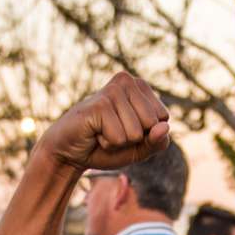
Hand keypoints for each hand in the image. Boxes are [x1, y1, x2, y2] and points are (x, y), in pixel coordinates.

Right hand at [35, 73, 171, 175]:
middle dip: (133, 138)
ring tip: (102, 132)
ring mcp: (112, 91)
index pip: (163, 119)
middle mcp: (127, 82)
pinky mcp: (100, 105)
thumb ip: (157, 141)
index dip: (146, 135)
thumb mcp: (139, 148)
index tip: (125, 130)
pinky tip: (94, 133)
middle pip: (152, 124)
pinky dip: (108, 144)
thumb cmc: (106, 146)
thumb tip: (164, 127)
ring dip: (118, 142)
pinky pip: (119, 138)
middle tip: (111, 132)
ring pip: (136, 133)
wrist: (70, 152)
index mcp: (140, 86)